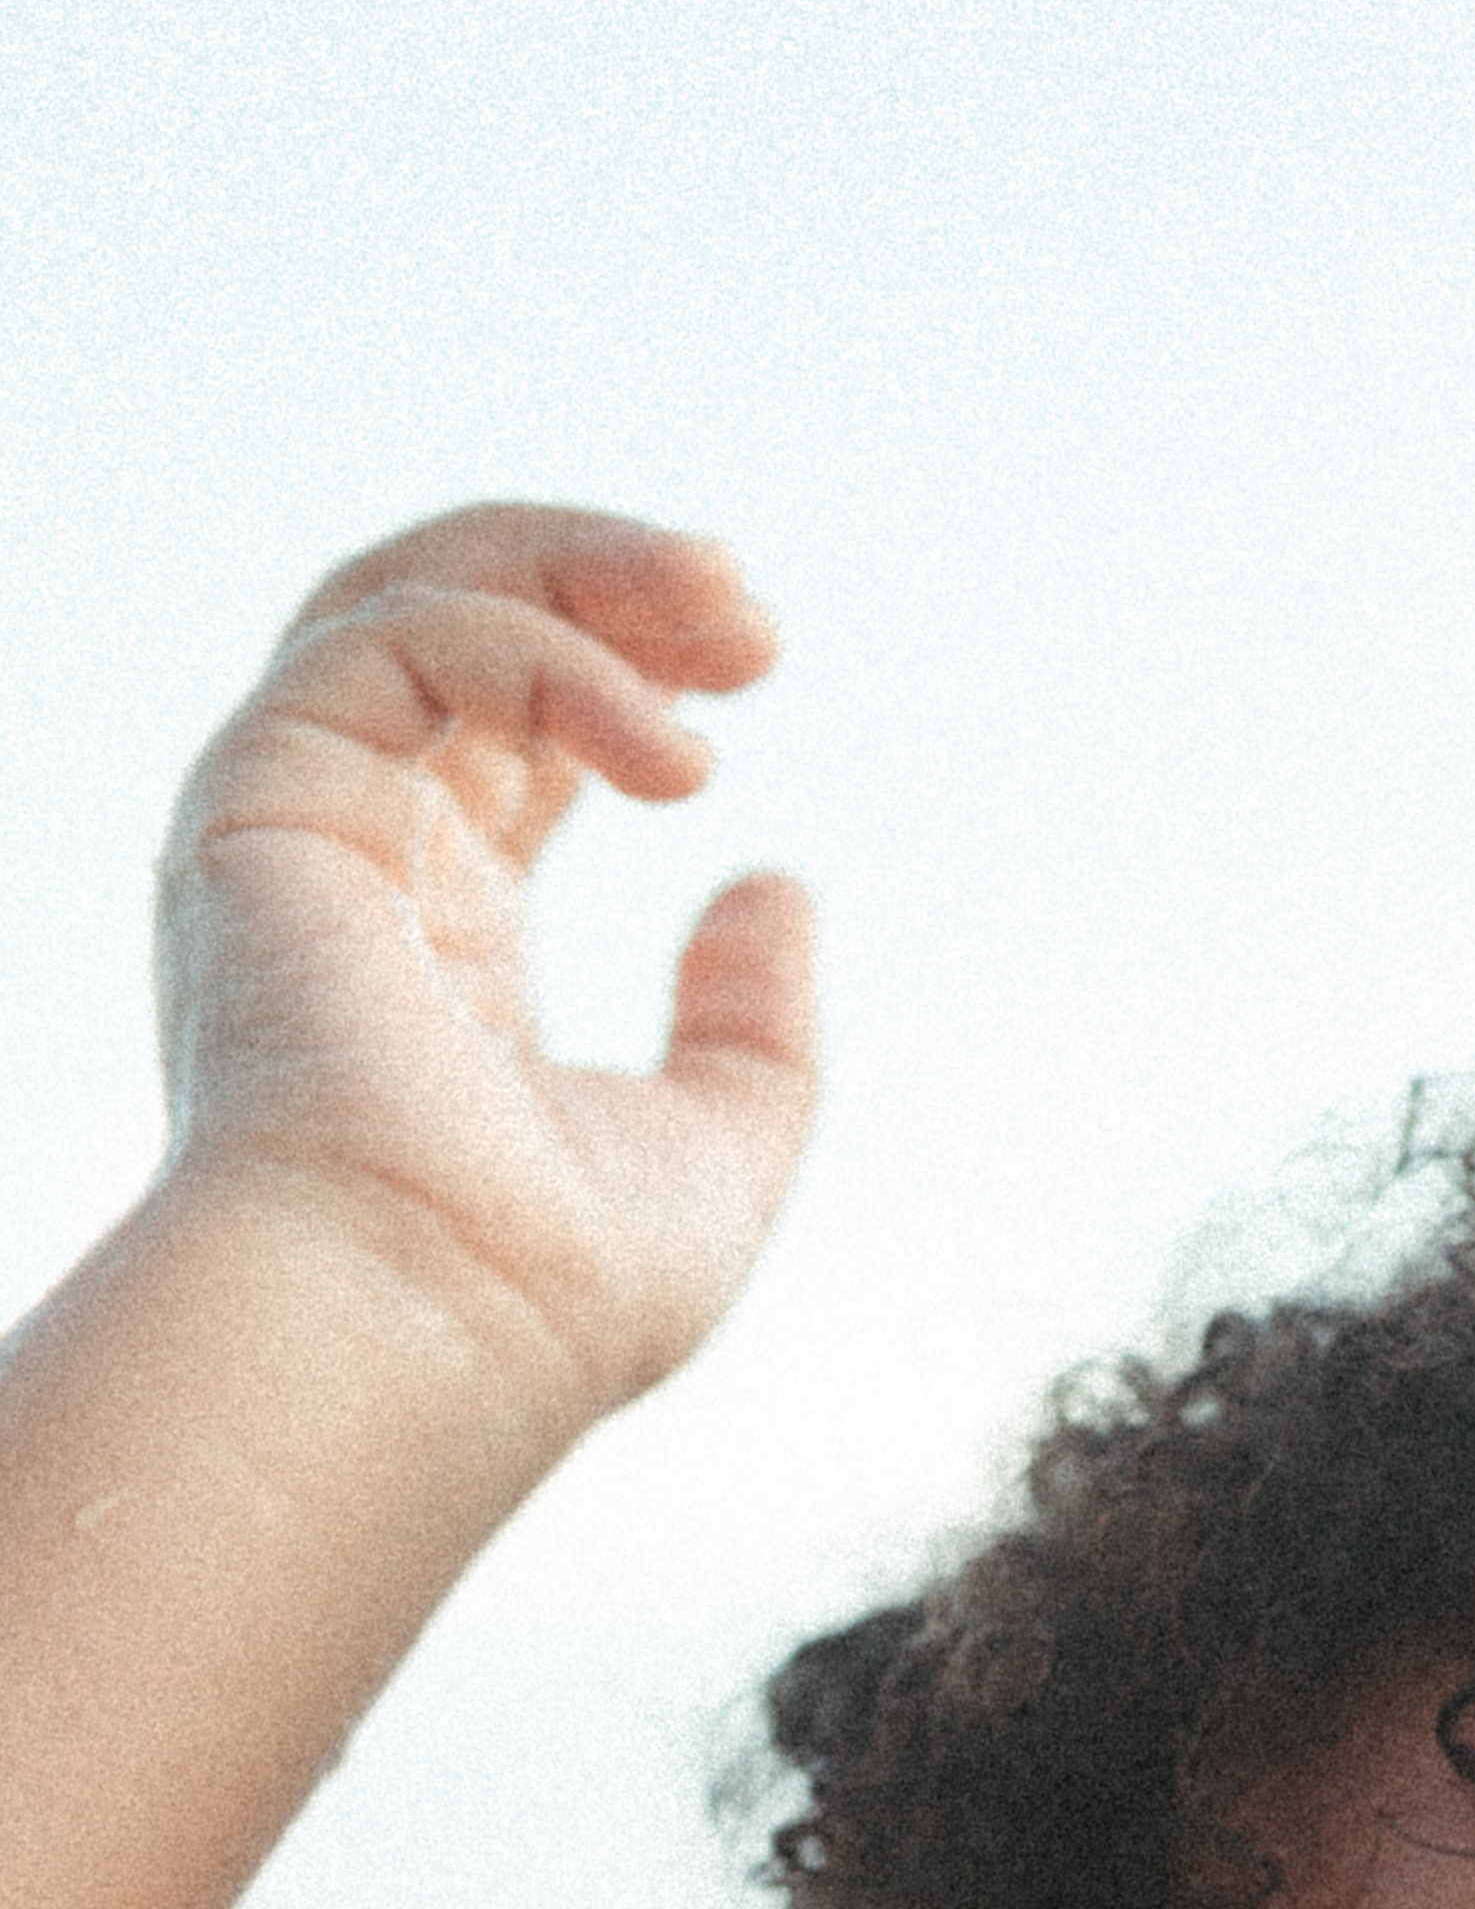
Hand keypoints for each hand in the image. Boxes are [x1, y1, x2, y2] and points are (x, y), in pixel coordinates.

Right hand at [150, 504, 817, 1434]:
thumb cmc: (551, 1294)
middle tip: (752, 614)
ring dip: (583, 572)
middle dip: (609, 580)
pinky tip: (674, 762)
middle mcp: (353, 866)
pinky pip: (402, 641)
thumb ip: (752, 1026)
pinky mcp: (263, 797)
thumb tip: (778, 885)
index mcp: (442, 940)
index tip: (753, 667)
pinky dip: (546, 658)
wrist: (424, 1336)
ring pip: (412, 596)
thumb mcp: (717, 1152)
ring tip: (738, 623)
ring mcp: (295, 825)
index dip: (627, 664)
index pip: (511, 732)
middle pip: (456, 628)